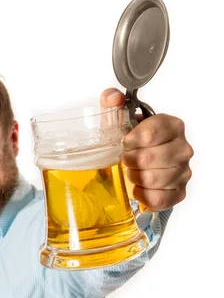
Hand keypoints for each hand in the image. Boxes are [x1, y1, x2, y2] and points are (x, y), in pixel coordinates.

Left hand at [101, 88, 193, 210]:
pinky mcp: (179, 192)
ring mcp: (183, 171)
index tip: (125, 142)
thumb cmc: (131, 143)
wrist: (139, 166)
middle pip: (148, 159)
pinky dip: (143, 195)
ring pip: (152, 179)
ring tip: (132, 172)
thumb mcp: (119, 120)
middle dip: (130, 161)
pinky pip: (158, 198)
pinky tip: (138, 188)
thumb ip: (113, 102)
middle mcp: (183, 148)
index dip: (131, 141)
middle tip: (126, 159)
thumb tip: (113, 98)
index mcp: (172, 125)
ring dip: (135, 177)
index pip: (150, 134)